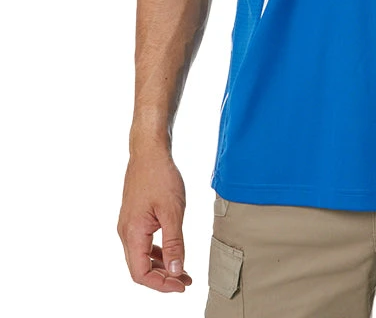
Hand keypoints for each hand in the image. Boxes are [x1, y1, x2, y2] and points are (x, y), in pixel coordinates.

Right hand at [117, 148, 192, 292]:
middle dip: (163, 279)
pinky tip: (172, 253)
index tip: (181, 285)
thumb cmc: (160, 176)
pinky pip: (143, 244)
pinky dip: (157, 253)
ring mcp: (128, 225)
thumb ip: (175, 243)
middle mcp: (126, 232)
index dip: (161, 284)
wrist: (149, 152)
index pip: (141, 273)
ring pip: (141, 257)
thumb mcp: (173, 211)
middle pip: (139, 269)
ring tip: (183, 271)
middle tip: (186, 281)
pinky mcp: (134, 219)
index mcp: (132, 233)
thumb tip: (176, 271)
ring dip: (161, 267)